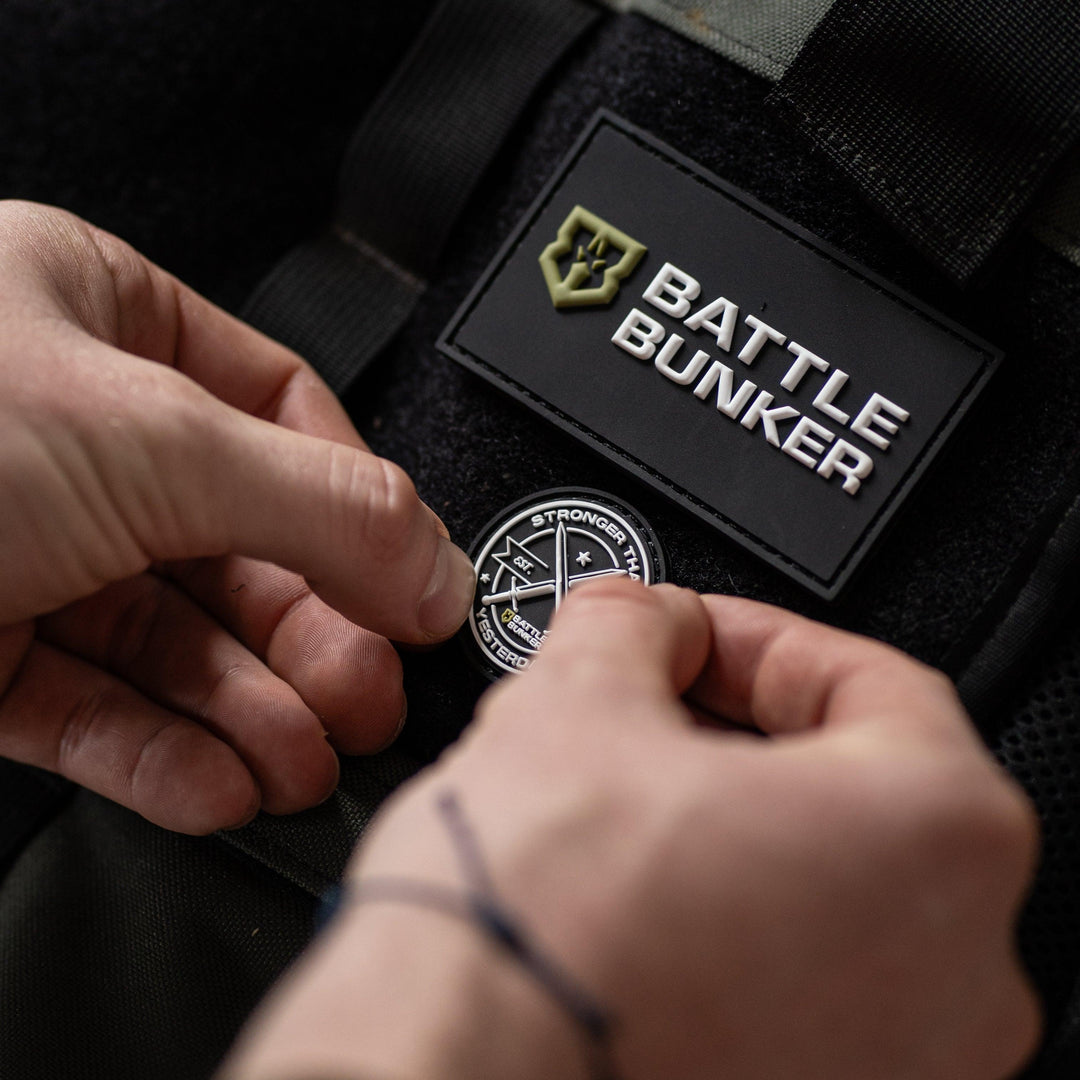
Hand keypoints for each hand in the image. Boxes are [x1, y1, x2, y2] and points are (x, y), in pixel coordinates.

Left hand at [0, 200, 474, 833]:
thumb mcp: (153, 439)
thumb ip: (324, 505)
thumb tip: (439, 564)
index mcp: (109, 324)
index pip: (286, 418)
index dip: (360, 511)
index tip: (418, 591)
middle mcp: (72, 432)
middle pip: (238, 545)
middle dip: (311, 635)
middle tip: (369, 698)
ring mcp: (24, 544)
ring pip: (171, 636)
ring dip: (250, 708)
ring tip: (307, 760)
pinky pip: (92, 703)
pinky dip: (162, 752)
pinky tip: (220, 783)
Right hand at [223, 580, 1040, 1079]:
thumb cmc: (534, 931)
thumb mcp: (575, 699)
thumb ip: (633, 621)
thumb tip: (644, 618)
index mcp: (937, 838)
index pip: (864, 679)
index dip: (752, 638)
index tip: (685, 636)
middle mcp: (957, 969)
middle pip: (847, 786)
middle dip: (731, 728)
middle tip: (642, 707)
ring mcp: (904, 1062)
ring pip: (819, 884)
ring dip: (724, 824)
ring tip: (620, 807)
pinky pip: (797, 979)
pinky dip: (727, 921)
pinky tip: (634, 904)